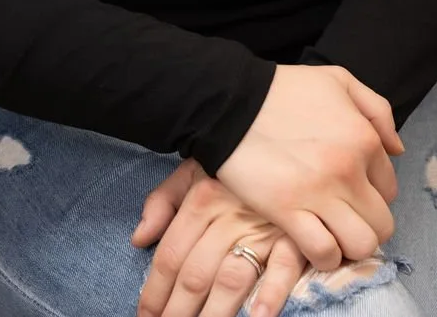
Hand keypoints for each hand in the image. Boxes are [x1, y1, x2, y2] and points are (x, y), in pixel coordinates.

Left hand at [132, 158, 304, 316]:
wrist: (294, 137)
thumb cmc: (239, 161)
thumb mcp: (196, 168)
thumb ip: (164, 200)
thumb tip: (138, 238)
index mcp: (202, 198)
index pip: (171, 254)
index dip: (154, 291)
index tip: (145, 316)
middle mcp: (228, 215)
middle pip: (195, 273)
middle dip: (176, 311)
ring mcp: (263, 227)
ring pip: (231, 278)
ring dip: (213, 314)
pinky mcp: (297, 235)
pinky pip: (284, 267)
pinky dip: (271, 294)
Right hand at [216, 65, 402, 270]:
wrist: (231, 101)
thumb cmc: (283, 89)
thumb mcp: (337, 80)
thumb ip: (376, 109)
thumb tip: (398, 150)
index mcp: (363, 139)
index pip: (389, 188)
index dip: (372, 193)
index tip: (352, 191)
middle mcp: (349, 170)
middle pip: (382, 224)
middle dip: (367, 225)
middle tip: (346, 217)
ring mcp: (319, 194)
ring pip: (361, 245)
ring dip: (350, 246)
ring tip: (334, 234)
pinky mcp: (288, 212)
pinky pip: (324, 253)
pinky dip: (325, 256)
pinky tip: (315, 242)